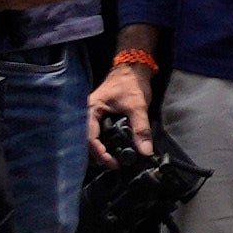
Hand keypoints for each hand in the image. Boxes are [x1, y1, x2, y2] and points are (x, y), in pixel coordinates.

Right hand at [88, 58, 158, 172]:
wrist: (133, 68)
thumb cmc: (131, 84)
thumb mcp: (137, 106)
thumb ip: (141, 129)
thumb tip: (145, 151)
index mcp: (91, 110)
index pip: (89, 138)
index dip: (100, 153)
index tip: (113, 163)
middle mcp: (88, 114)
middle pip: (88, 141)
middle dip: (99, 155)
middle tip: (115, 165)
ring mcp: (94, 116)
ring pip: (93, 139)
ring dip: (102, 151)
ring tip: (116, 161)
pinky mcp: (101, 117)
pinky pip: (99, 134)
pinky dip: (105, 144)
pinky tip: (115, 151)